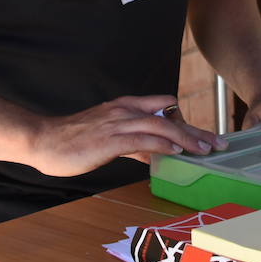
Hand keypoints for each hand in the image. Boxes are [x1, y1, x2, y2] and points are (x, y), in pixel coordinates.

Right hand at [29, 95, 224, 176]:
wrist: (43, 141)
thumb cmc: (72, 142)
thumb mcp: (109, 140)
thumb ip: (133, 144)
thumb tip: (155, 154)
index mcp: (124, 106)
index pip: (164, 106)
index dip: (185, 121)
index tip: (203, 135)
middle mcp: (125, 110)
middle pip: (169, 115)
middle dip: (195, 130)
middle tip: (217, 143)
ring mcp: (118, 123)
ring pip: (162, 126)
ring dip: (187, 138)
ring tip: (206, 150)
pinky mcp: (111, 139)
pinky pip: (144, 139)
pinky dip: (164, 144)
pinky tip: (177, 152)